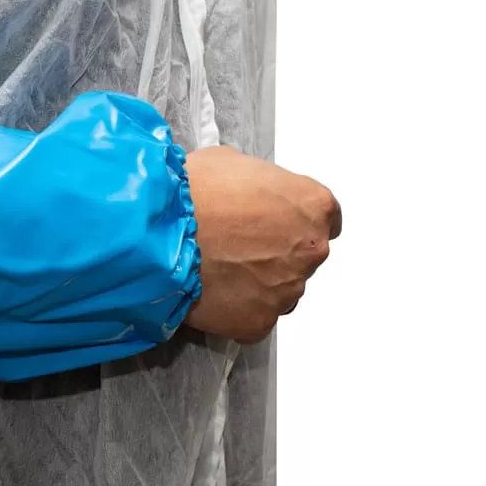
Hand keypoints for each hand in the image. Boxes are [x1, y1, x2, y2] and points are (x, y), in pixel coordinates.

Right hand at [182, 146, 340, 343]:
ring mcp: (288, 291)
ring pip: (280, 290)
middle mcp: (312, 251)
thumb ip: (257, 185)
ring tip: (218, 270)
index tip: (274, 223)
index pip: (326, 219)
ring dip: (258, 282)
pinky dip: (237, 308)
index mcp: (314, 206)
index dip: (295, 220)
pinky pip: (254, 317)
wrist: (159, 231)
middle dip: (276, 252)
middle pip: (302, 256)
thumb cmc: (196, 189)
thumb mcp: (232, 163)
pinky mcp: (260, 322)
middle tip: (237, 246)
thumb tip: (248, 197)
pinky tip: (211, 292)